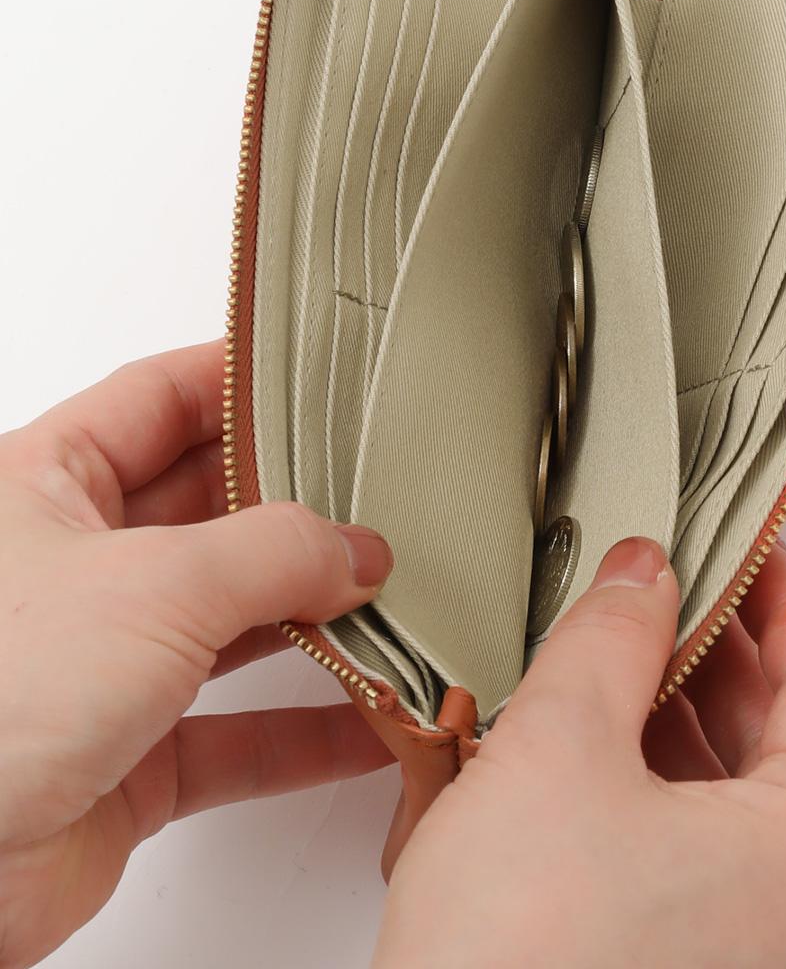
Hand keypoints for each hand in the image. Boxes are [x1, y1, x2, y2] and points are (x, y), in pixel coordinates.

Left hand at [0, 341, 395, 968]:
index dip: (239, 381)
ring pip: (227, 624)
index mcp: (41, 486)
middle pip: (208, 510)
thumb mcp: (156, 584)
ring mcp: (96, 665)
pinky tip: (367, 723)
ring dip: (311, 622)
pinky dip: (303, 731)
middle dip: (296, 510)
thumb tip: (357, 549)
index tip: (320, 377)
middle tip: (381, 497)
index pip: (157, 399)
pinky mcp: (120, 759)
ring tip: (393, 602)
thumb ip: (277, 552)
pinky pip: (232, 733)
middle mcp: (68, 568)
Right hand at [373, 537, 785, 968]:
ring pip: (732, 800)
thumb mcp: (561, 749)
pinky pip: (690, 858)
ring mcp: (753, 956)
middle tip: (663, 585)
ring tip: (607, 655)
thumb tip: (643, 574)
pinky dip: (647, 791)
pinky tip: (580, 750)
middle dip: (715, 651)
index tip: (748, 541)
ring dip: (671, 718)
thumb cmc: (523, 965)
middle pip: (785, 739)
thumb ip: (612, 638)